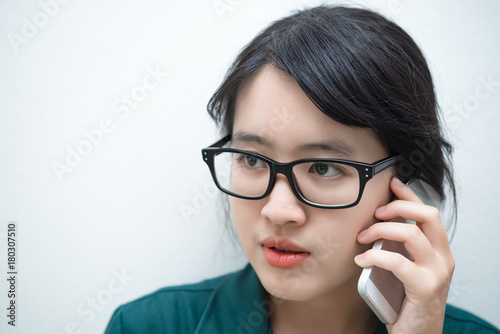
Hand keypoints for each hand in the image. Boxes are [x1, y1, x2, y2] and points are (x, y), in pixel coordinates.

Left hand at [355, 177, 454, 333]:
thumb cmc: (406, 301)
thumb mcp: (404, 269)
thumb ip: (398, 248)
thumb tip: (374, 226)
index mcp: (439, 251)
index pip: (428, 213)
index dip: (410, 195)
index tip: (392, 183)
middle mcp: (443, 258)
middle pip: (427, 215)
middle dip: (397, 207)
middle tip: (374, 213)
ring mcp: (437, 273)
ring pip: (410, 234)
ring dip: (380, 230)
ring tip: (362, 237)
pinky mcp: (424, 288)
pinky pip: (396, 261)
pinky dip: (373, 257)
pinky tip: (360, 261)